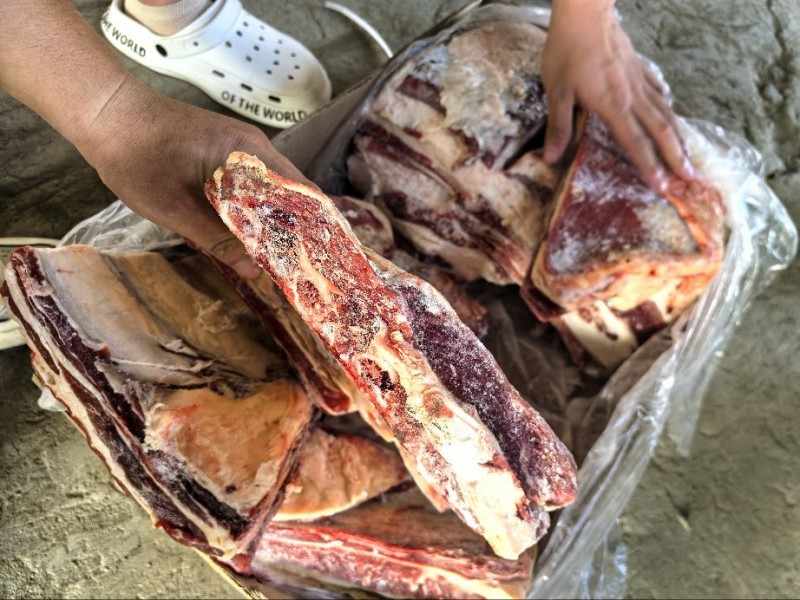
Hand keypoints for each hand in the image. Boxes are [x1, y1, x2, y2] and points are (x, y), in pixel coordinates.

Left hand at [78, 76, 308, 277]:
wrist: (104, 114)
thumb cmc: (136, 157)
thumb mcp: (174, 208)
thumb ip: (217, 240)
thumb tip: (254, 271)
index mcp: (248, 154)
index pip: (300, 193)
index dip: (313, 227)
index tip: (320, 258)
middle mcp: (253, 147)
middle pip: (291, 192)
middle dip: (297, 229)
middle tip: (302, 267)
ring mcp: (240, 146)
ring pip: (272, 190)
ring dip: (276, 221)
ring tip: (282, 257)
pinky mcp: (225, 151)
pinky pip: (252, 183)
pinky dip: (256, 209)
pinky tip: (252, 234)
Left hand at [540, 1, 693, 190]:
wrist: (585, 15)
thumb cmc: (567, 52)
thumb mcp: (556, 92)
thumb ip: (559, 126)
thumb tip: (551, 159)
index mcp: (613, 106)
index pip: (635, 143)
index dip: (648, 166)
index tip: (662, 187)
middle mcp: (632, 96)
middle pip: (659, 131)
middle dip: (674, 157)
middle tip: (689, 179)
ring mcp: (639, 81)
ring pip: (665, 112)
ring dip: (677, 136)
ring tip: (688, 155)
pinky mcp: (638, 67)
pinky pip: (658, 92)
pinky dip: (667, 106)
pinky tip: (671, 112)